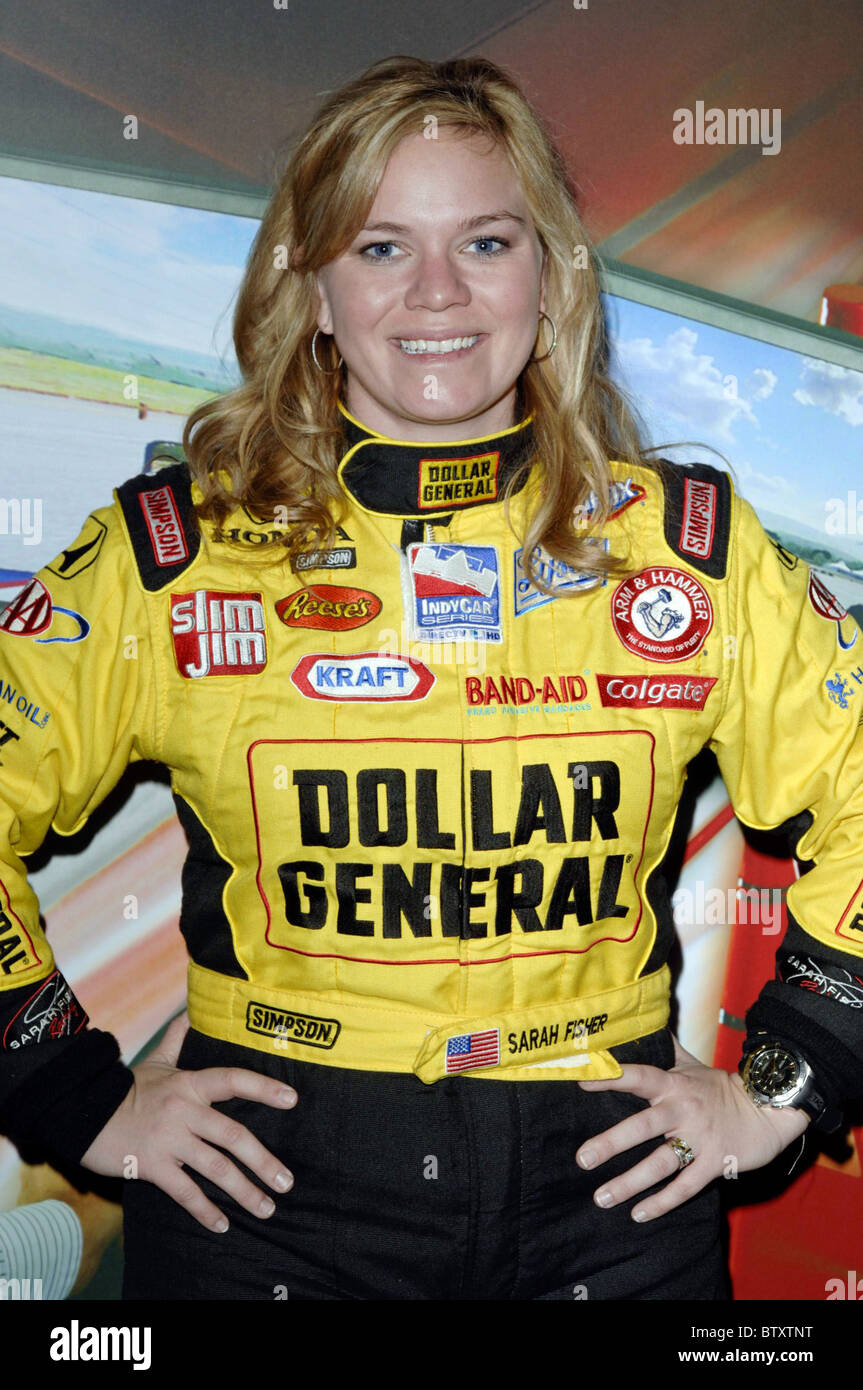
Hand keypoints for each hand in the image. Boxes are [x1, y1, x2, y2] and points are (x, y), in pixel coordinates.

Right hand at [80, 1013, 297, 1232]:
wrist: (84, 1112)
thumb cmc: (126, 1089)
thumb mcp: (155, 1061)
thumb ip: (178, 1038)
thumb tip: (191, 1010)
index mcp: (190, 1084)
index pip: (233, 1080)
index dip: (264, 1088)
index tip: (292, 1099)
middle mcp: (184, 1111)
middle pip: (233, 1136)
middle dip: (263, 1161)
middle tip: (286, 1182)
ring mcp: (169, 1140)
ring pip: (215, 1168)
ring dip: (244, 1192)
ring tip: (266, 1209)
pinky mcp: (152, 1166)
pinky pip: (185, 1192)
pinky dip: (205, 1210)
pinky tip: (222, 1225)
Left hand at [574, 1036, 809, 1221]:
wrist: (769, 1110)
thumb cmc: (722, 1088)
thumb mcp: (692, 1065)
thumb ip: (665, 1050)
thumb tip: (642, 1023)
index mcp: (675, 1084)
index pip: (638, 1077)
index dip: (611, 1077)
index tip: (582, 1082)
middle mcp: (683, 1111)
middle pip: (643, 1127)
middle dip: (611, 1143)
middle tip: (582, 1159)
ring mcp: (700, 1140)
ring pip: (660, 1164)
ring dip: (630, 1183)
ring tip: (601, 1197)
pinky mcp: (715, 1164)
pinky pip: (685, 1187)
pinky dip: (662, 1202)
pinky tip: (638, 1214)